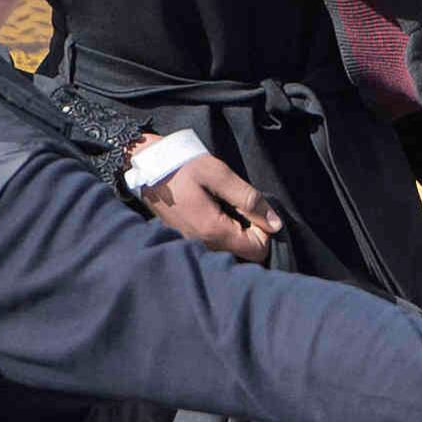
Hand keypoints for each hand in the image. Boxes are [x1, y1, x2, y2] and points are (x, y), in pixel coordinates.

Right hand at [140, 154, 280, 261]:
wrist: (146, 167)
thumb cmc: (182, 167)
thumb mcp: (219, 174)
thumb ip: (249, 199)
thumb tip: (275, 224)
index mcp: (212, 231)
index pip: (257, 251)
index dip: (264, 230)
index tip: (253, 208)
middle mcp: (201, 246)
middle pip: (244, 254)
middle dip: (250, 231)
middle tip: (238, 204)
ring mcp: (191, 246)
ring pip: (229, 250)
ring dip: (235, 231)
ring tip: (224, 205)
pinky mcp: (185, 241)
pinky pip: (214, 246)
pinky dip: (221, 231)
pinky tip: (212, 210)